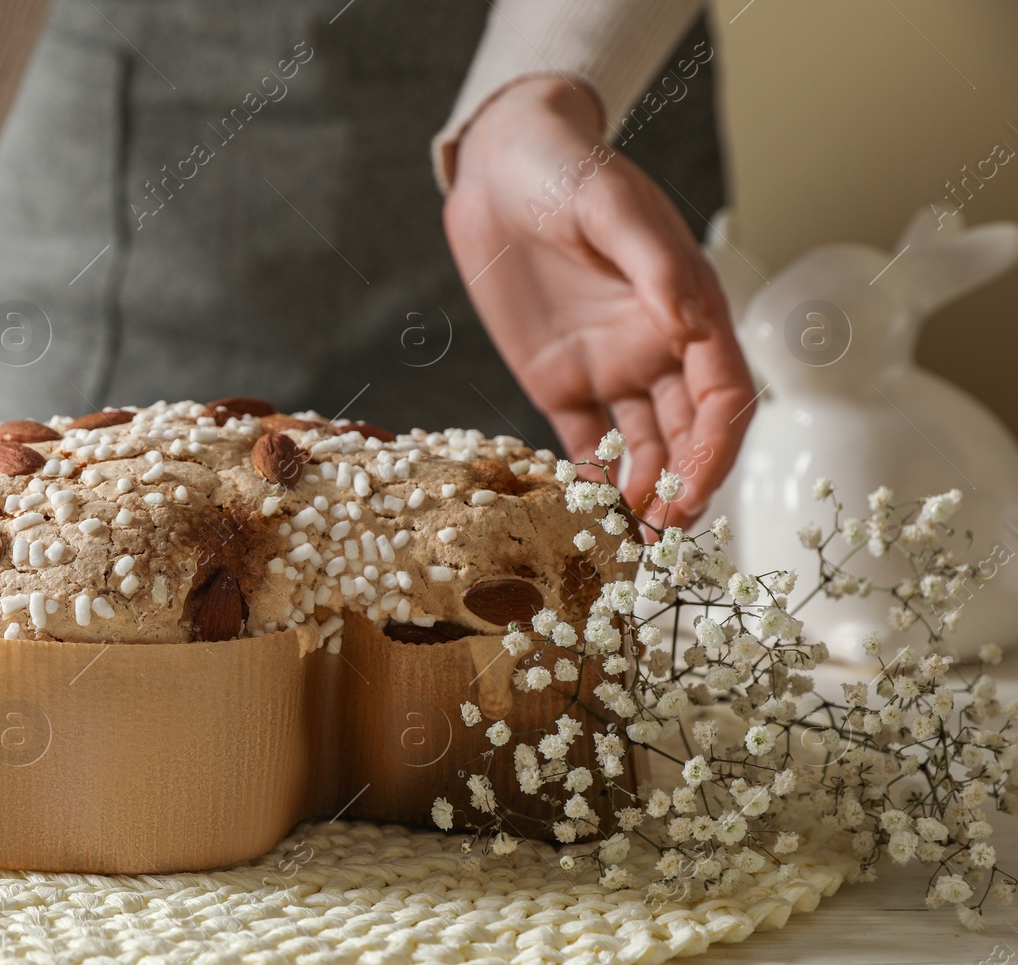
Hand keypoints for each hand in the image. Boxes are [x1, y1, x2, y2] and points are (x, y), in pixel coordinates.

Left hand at [444, 76, 754, 527]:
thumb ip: (654, 266)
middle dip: (682, 489)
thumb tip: (692, 327)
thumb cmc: (566, 169)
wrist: (499, 165)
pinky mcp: (558, 380)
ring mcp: (609, 368)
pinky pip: (583, 444)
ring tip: (629, 540)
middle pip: (688, 438)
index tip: (694, 493)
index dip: (716, 451)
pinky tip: (588, 516)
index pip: (724, 399)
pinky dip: (592, 482)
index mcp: (689, 311)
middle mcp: (658, 349)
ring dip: (643, 496)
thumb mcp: (610, 205)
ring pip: (641, 450)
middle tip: (661, 537)